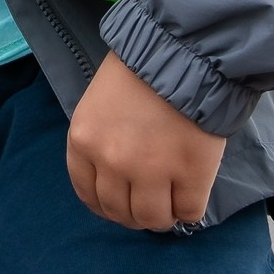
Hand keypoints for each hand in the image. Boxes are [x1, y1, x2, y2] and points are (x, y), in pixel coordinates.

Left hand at [66, 52, 225, 230]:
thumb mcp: (98, 106)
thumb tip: (113, 180)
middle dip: (134, 215)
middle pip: (119, 212)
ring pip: (152, 219)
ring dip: (161, 218)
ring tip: (170, 205)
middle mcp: (111, 162)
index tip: (120, 204)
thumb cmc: (137, 72)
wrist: (180, 54)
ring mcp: (151, 172)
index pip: (87, 194)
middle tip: (148, 205)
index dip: (106, 204)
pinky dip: (189, 211)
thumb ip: (100, 143)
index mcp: (82, 142)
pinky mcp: (191, 175)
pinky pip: (189, 212)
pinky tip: (190, 197)